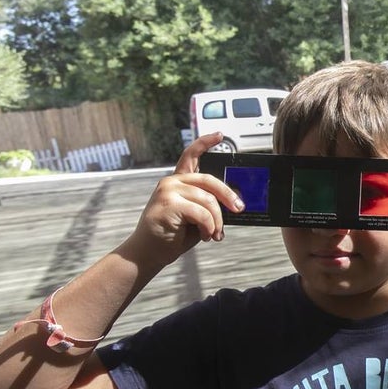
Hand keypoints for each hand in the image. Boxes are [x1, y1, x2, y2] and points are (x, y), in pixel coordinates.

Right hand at [124, 133, 244, 267]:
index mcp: (178, 182)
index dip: (205, 143)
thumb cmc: (173, 235)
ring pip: (208, 200)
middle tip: (239, 209)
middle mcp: (172, 182)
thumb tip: (234, 203)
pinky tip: (205, 235)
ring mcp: (168, 191)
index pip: (191, 156)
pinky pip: (202, 213)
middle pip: (209, 180)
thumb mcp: (195, 216)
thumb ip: (207, 204)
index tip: (219, 135)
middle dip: (228, 195)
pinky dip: (209, 227)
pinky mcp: (168, 204)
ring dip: (217, 220)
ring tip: (213, 233)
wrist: (149, 253)